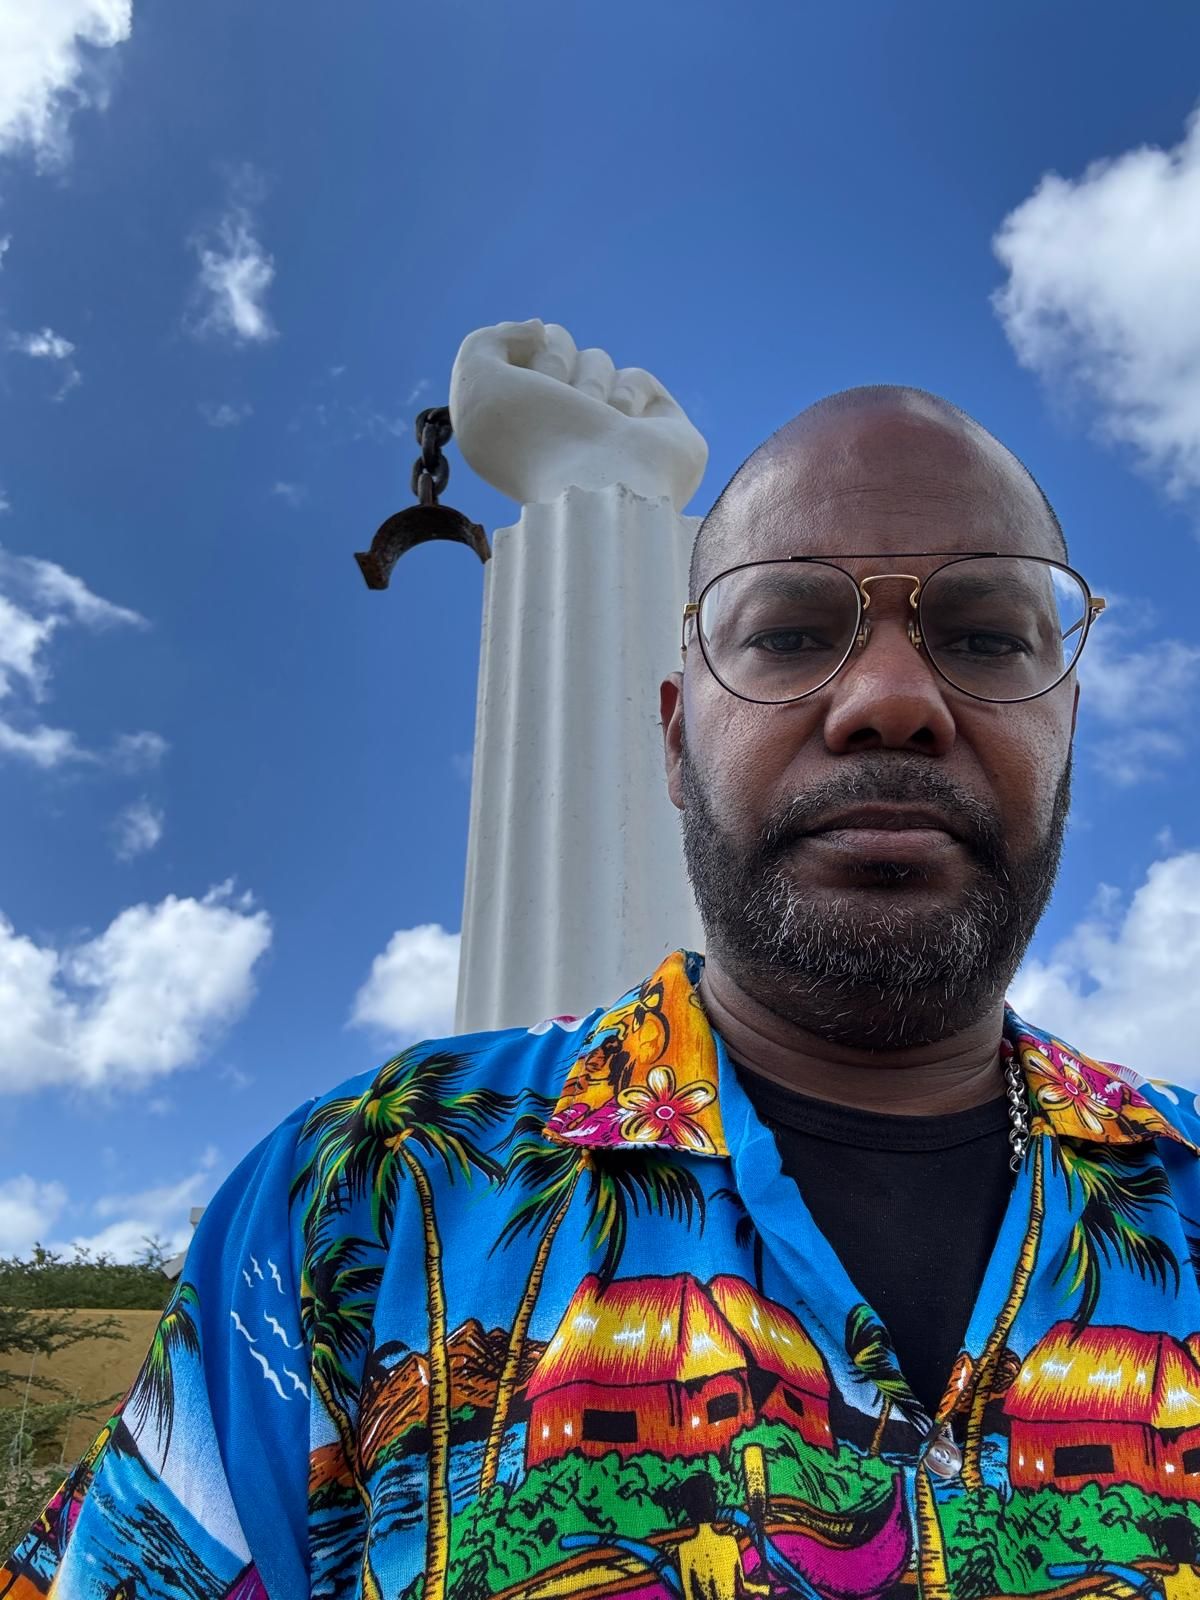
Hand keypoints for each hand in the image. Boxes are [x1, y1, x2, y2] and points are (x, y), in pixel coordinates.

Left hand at [449, 319, 706, 510]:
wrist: (601, 485)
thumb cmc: (535, 442)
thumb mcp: (478, 386)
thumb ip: (485, 344)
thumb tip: (537, 331)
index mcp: (509, 433)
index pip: (511, 356)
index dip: (513, 353)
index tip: (517, 378)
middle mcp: (556, 435)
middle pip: (554, 345)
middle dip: (553, 361)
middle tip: (555, 399)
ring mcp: (606, 436)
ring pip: (595, 361)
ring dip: (590, 382)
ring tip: (594, 423)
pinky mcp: (653, 433)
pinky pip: (636, 379)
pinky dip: (628, 394)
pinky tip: (626, 429)